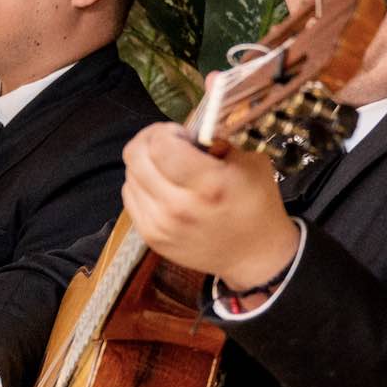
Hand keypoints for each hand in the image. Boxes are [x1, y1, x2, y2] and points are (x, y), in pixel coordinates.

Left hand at [118, 122, 300, 292]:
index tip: (181, 134)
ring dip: (143, 164)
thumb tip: (191, 132)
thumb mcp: (252, 163)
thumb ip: (219, 141)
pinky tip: (160, 185)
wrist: (254, 255)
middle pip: (136, 157)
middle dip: (149, 141)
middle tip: (167, 142)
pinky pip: (130, 198)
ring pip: (130, 177)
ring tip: (166, 166)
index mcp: (209, 185)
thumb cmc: (257, 204)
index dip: (165, 131)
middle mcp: (179, 206)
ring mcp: (161, 225)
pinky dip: (140, 185)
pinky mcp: (151, 237)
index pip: (160, 145)